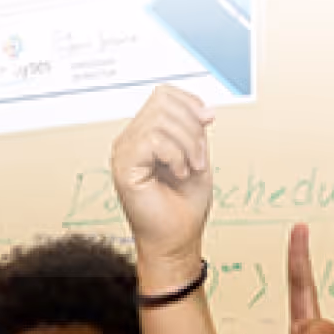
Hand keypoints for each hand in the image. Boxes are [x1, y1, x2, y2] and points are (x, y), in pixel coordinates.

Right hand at [108, 86, 217, 266]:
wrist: (177, 239)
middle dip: (192, 128)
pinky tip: (179, 173)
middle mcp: (131, 140)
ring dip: (188, 145)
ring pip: (161, 120)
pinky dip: (177, 155)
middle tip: (199, 158)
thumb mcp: (198, 156)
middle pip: (163, 102)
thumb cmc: (184, 206)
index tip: (208, 120)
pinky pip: (154, 139)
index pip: (163, 94)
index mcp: (145, 134)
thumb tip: (203, 109)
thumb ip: (195, 130)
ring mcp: (124, 151)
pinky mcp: (124, 166)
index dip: (189, 101)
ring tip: (191, 168)